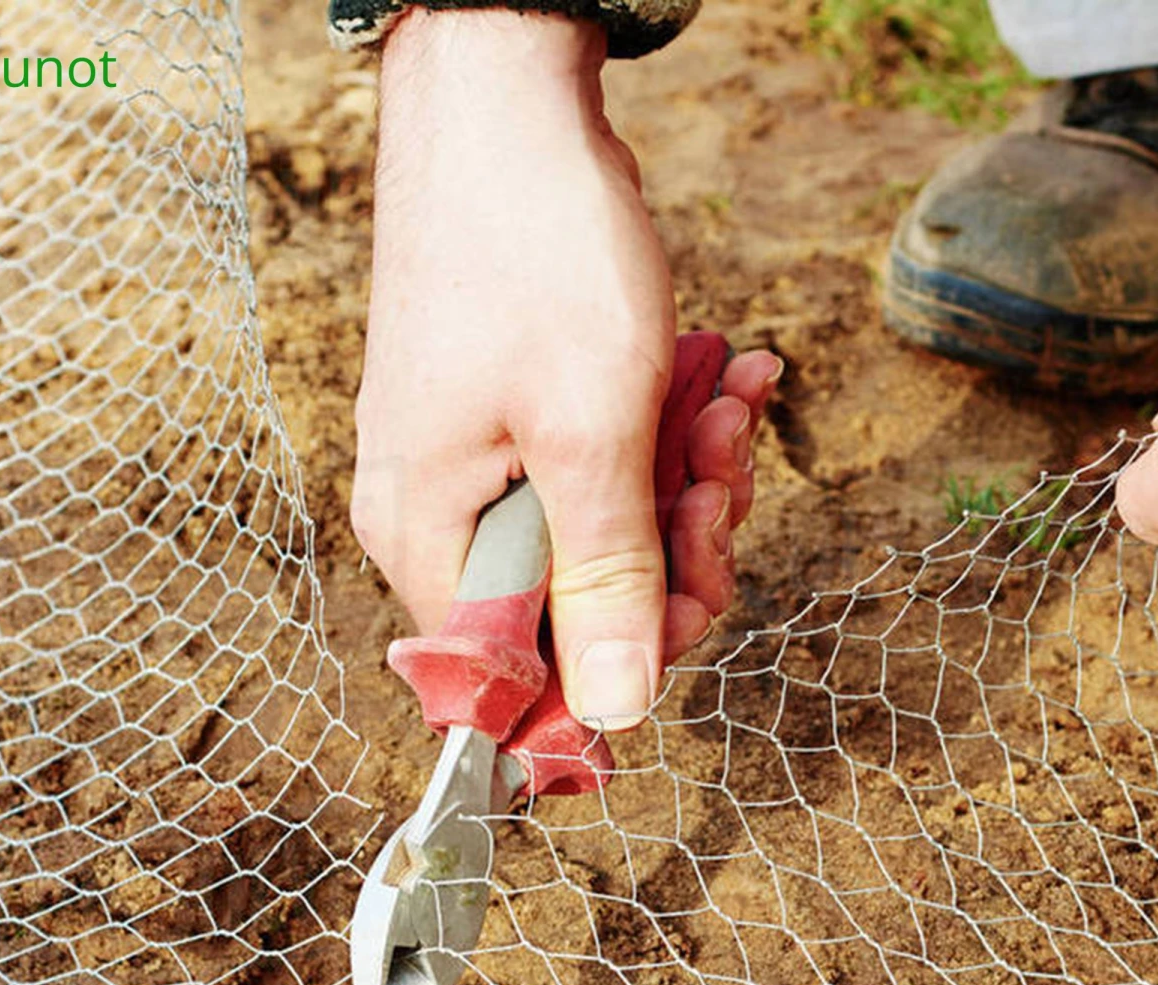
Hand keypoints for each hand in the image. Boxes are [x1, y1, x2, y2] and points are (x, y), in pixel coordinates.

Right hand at [353, 10, 772, 729]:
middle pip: (577, 603)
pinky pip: (605, 470)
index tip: (701, 580)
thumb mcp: (591, 429)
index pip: (523, 668)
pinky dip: (671, 435)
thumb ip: (606, 580)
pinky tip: (725, 380)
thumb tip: (616, 714)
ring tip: (728, 402)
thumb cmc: (532, 250)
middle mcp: (438, 516)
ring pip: (606, 534)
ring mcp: (477, 465)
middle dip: (676, 542)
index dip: (624, 650)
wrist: (506, 98)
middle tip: (722, 466)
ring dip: (687, 478)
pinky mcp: (515, 421)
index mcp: (429, 537)